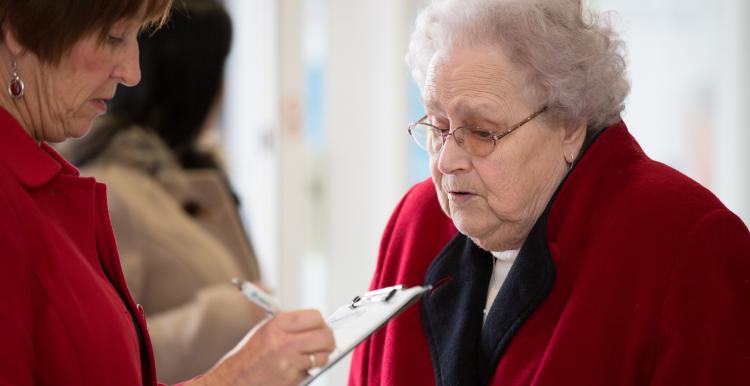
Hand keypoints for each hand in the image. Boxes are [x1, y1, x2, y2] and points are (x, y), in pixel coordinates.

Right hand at [193, 309, 334, 385]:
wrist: (235, 379)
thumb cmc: (251, 355)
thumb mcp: (266, 330)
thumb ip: (291, 326)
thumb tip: (319, 324)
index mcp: (278, 324)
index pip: (315, 317)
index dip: (322, 323)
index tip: (321, 328)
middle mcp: (284, 341)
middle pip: (324, 336)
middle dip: (329, 341)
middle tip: (326, 344)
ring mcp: (288, 361)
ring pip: (322, 356)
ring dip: (321, 358)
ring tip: (310, 358)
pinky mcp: (291, 378)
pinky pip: (311, 372)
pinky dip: (308, 371)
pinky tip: (296, 369)